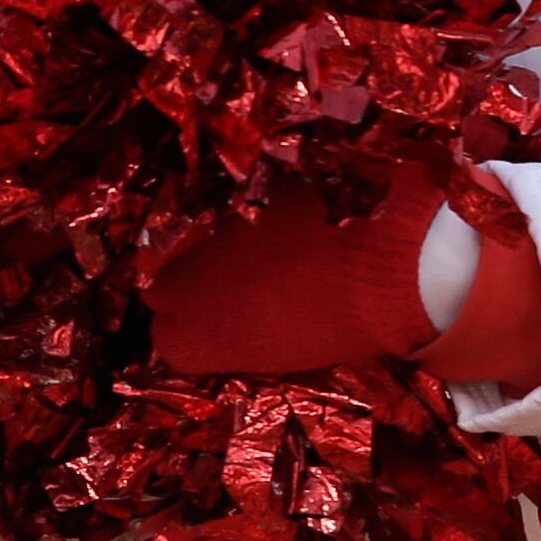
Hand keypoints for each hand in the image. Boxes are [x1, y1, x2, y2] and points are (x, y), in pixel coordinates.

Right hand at [140, 170, 454, 377]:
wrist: (379, 255)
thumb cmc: (339, 326)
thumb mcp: (281, 348)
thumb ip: (244, 336)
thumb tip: (238, 322)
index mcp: (197, 339)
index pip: (167, 338)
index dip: (190, 330)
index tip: (214, 326)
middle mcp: (185, 286)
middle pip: (161, 288)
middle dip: (185, 287)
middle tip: (226, 288)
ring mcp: (206, 234)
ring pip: (190, 245)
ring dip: (212, 251)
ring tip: (257, 256)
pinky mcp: (236, 192)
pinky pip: (225, 210)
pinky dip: (243, 217)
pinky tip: (277, 223)